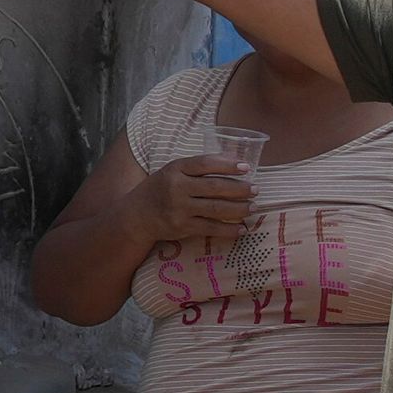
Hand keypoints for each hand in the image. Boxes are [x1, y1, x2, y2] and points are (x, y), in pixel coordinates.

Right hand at [134, 155, 254, 244]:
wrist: (136, 216)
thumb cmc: (160, 189)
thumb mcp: (173, 171)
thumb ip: (197, 168)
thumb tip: (234, 163)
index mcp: (175, 169)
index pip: (205, 164)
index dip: (227, 165)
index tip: (246, 168)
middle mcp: (177, 188)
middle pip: (214, 187)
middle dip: (239, 189)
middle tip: (256, 189)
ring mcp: (179, 209)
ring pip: (215, 208)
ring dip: (238, 209)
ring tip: (252, 207)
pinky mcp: (182, 227)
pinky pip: (210, 228)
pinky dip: (228, 229)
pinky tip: (241, 228)